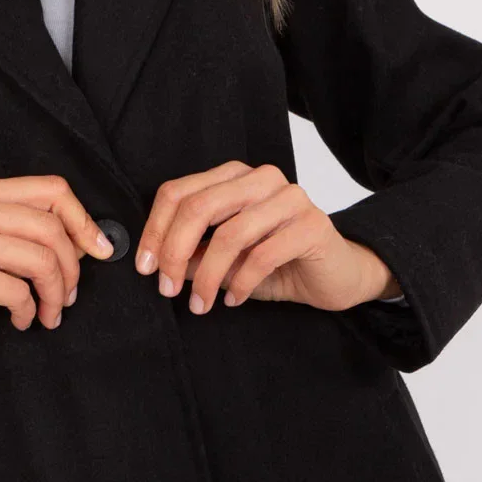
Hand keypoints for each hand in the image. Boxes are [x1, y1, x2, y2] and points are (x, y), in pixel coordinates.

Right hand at [0, 174, 116, 360]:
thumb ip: (5, 229)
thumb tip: (73, 241)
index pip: (50, 189)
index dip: (83, 220)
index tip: (99, 250)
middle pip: (52, 226)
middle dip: (74, 267)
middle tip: (69, 297)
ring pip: (41, 258)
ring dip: (56, 293)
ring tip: (49, 313)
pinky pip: (18, 290)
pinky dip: (29, 310)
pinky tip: (19, 320)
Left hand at [135, 161, 399, 313]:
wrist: (336, 276)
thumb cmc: (277, 263)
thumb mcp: (224, 261)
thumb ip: (193, 254)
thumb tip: (156, 262)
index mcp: (234, 177)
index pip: (178, 193)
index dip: (155, 231)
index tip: (145, 267)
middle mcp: (260, 178)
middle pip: (198, 208)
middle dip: (174, 253)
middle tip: (167, 289)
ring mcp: (289, 197)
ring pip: (229, 234)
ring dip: (208, 277)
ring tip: (201, 304)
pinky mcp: (312, 224)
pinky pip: (262, 255)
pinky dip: (240, 283)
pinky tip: (233, 298)